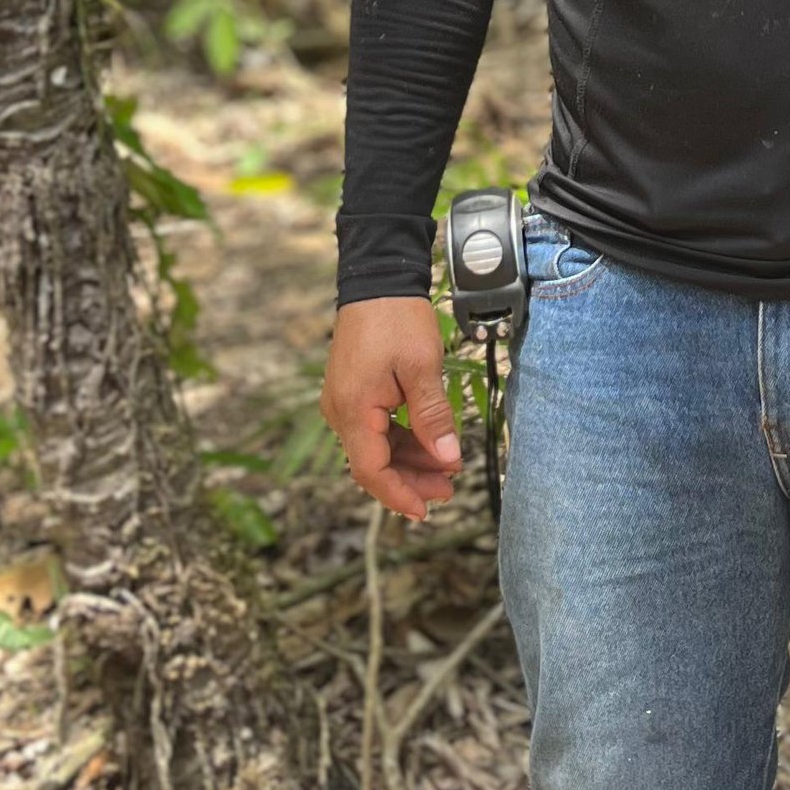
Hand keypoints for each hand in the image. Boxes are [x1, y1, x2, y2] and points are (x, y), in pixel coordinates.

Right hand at [323, 298, 462, 521]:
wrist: (377, 280)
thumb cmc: (396, 318)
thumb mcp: (422, 367)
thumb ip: (433, 416)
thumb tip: (447, 458)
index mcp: (353, 409)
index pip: (371, 470)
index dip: (398, 494)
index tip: (425, 510)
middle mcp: (340, 411)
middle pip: (373, 463)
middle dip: (411, 480)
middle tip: (448, 489)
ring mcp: (344, 402)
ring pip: (376, 447)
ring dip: (409, 460)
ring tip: (447, 468)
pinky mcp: (353, 392)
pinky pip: (376, 428)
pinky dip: (402, 439)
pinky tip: (429, 443)